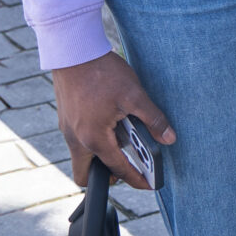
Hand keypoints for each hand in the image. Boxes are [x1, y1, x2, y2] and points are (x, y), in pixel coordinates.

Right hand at [53, 52, 175, 190]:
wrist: (72, 51)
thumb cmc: (101, 72)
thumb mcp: (134, 95)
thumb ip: (153, 119)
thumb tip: (169, 138)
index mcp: (93, 139)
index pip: (117, 169)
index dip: (136, 179)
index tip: (148, 185)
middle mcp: (76, 139)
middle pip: (87, 173)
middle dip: (108, 175)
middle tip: (130, 166)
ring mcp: (67, 129)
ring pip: (82, 156)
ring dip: (102, 154)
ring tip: (124, 139)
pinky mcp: (65, 119)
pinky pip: (79, 140)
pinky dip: (94, 140)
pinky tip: (110, 122)